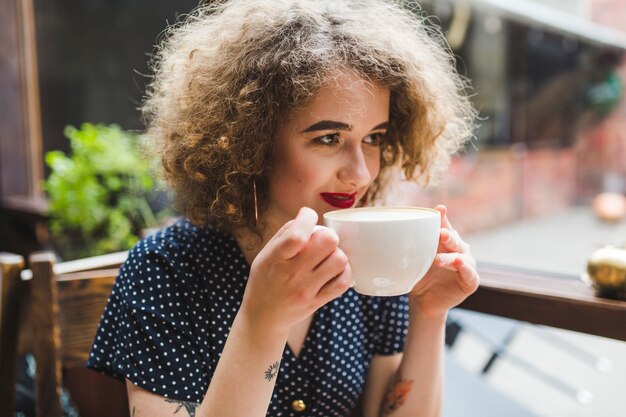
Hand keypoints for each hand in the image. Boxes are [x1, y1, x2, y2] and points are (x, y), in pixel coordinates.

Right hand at [238, 207, 351, 337]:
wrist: (263, 317)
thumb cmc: (266, 279)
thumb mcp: (266, 254)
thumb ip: (286, 233)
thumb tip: (307, 216)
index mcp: (276, 258)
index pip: (297, 235)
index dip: (308, 218)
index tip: (307, 216)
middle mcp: (292, 274)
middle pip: (327, 242)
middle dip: (327, 235)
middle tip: (321, 240)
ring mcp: (306, 290)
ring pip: (339, 260)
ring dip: (337, 253)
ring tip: (327, 256)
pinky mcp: (317, 302)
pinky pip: (343, 282)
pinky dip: (344, 271)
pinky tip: (334, 269)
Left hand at [409, 205, 478, 316]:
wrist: (424, 300)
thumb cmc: (420, 275)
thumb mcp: (414, 259)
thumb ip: (411, 245)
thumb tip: (393, 230)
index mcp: (446, 241)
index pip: (445, 226)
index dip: (442, 218)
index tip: (439, 209)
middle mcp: (459, 249)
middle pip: (454, 239)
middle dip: (447, 235)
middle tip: (440, 233)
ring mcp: (467, 264)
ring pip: (461, 256)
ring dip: (450, 256)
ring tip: (437, 259)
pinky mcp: (471, 281)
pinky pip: (470, 273)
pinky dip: (465, 268)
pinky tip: (459, 263)